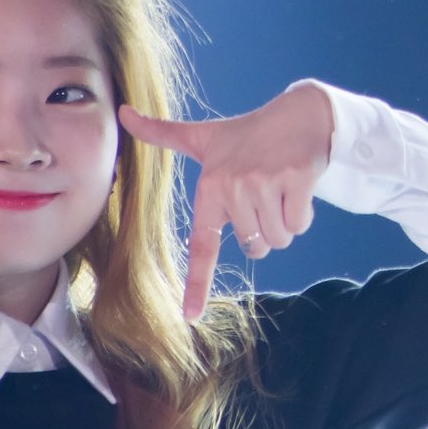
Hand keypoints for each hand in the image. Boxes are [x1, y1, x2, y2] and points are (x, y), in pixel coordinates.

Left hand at [120, 82, 335, 320]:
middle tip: (266, 193)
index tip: (190, 316)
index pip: (202, 244)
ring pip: (279, 239)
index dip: (197, 283)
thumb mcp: (205, 136)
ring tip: (281, 188)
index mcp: (211, 186)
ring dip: (285, 222)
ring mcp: (266, 183)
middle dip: (265, 229)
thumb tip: (124, 112)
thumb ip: (163, 132)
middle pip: (255, 246)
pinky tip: (299, 185)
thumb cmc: (249, 132)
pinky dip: (303, 213)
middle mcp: (235, 187)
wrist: (301, 112)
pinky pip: (299, 224)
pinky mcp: (296, 179)